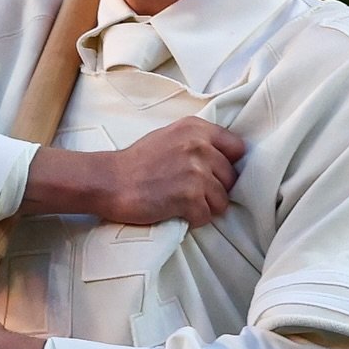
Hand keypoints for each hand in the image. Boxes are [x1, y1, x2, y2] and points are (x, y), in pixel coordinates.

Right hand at [23, 118, 244, 226]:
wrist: (110, 181)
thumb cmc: (137, 161)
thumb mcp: (170, 136)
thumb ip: (198, 141)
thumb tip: (224, 157)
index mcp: (197, 128)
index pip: (237, 148)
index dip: (228, 164)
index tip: (215, 174)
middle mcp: (200, 146)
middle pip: (231, 178)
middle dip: (216, 189)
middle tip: (193, 193)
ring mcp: (196, 172)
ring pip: (222, 200)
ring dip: (205, 207)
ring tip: (183, 204)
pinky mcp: (189, 197)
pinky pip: (207, 216)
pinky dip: (194, 220)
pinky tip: (177, 213)